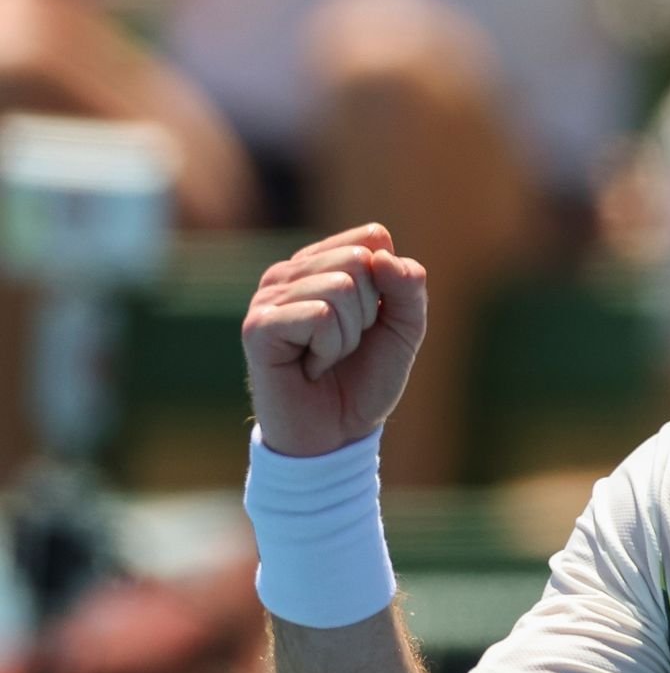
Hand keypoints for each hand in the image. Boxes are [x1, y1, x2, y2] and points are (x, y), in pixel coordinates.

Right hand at [241, 224, 426, 456]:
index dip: (388, 284)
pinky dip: (329, 348)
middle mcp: (290, 271)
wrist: (336, 435)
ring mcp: (268, 296)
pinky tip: (309, 366)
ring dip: (348, 335)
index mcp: (322, 261)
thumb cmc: (365, 378)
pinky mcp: (258, 326)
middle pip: (359, 259)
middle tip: (346, 344)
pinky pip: (319, 315)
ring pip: (341, 286)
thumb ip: (409, 286)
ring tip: (325, 356)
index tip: (371, 320)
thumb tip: (383, 257)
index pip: (372, 237)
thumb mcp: (405, 328)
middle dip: (369, 312)